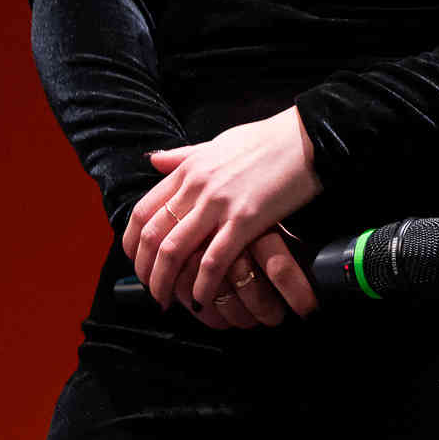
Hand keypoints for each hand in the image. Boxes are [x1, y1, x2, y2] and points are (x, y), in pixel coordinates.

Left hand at [124, 111, 323, 318]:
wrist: (307, 138)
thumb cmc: (265, 140)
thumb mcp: (216, 143)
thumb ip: (183, 156)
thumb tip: (153, 160)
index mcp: (188, 170)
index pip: (142, 212)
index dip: (131, 244)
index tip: (136, 263)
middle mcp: (196, 187)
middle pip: (152, 237)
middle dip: (145, 271)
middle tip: (151, 290)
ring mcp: (220, 204)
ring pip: (174, 251)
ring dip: (165, 283)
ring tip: (168, 302)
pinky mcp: (247, 220)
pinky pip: (214, 260)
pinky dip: (203, 284)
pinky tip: (201, 298)